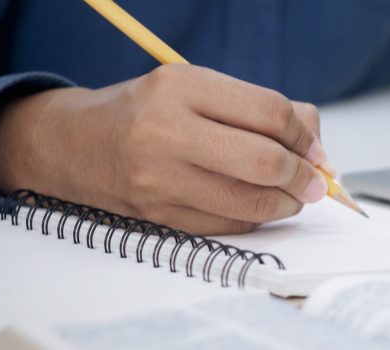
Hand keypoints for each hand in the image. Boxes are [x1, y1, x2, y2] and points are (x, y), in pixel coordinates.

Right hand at [0, 64, 327, 233]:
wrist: (75, 146)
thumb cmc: (145, 112)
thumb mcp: (195, 88)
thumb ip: (256, 107)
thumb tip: (314, 137)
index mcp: (180, 87)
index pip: (268, 113)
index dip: (304, 134)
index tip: (314, 147)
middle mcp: (166, 133)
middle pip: (263, 162)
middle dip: (302, 175)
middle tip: (314, 180)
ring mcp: (159, 180)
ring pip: (249, 203)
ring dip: (285, 203)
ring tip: (293, 195)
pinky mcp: (159, 217)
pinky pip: (228, 225)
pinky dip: (254, 218)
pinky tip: (257, 206)